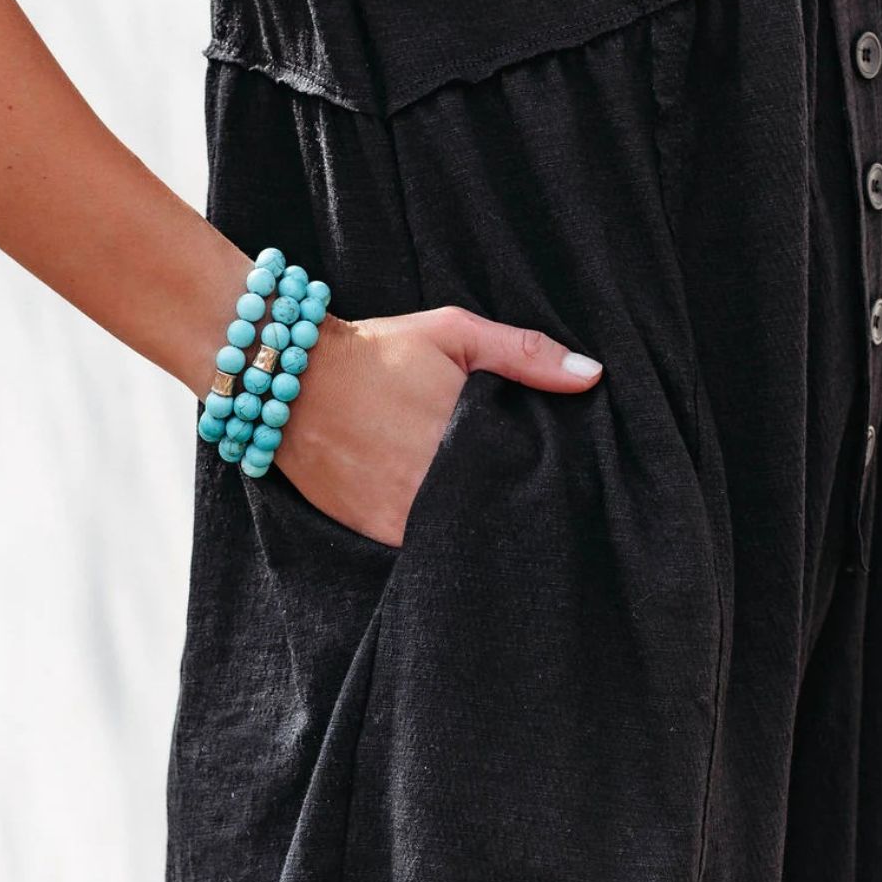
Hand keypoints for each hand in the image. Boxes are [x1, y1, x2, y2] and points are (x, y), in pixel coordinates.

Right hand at [276, 307, 602, 546]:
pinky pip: (423, 547)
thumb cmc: (378, 351)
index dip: (541, 474)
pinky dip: (437, 538)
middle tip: (518, 491)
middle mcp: (440, 480)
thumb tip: (591, 375)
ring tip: (481, 503)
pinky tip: (443, 517)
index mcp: (469, 434)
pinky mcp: (378, 531)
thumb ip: (524, 354)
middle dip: (510, 500)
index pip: (529, 472)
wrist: (290, 378)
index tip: (549, 471)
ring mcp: (408, 512)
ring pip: (463, 532)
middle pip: (499, 507)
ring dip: (474, 521)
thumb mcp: (453, 333)